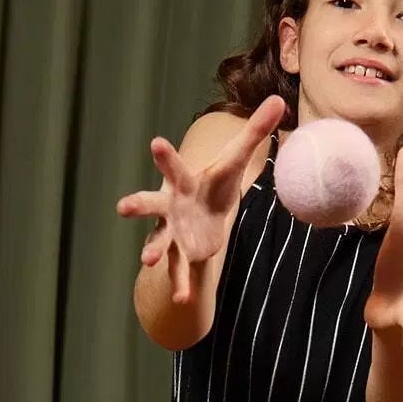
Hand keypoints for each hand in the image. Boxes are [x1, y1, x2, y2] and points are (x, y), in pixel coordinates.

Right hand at [117, 94, 285, 304]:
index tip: (155, 143)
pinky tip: (182, 300)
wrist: (207, 218)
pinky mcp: (182, 255)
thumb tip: (279, 101)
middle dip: (138, 204)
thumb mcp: (236, 161)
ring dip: (152, 250)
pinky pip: (179, 271)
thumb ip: (254, 133)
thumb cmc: (216, 185)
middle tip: (123, 207)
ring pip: (158, 241)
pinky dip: (180, 285)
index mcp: (182, 182)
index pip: (173, 166)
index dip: (164, 156)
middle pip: (150, 203)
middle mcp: (170, 207)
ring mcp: (172, 233)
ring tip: (147, 260)